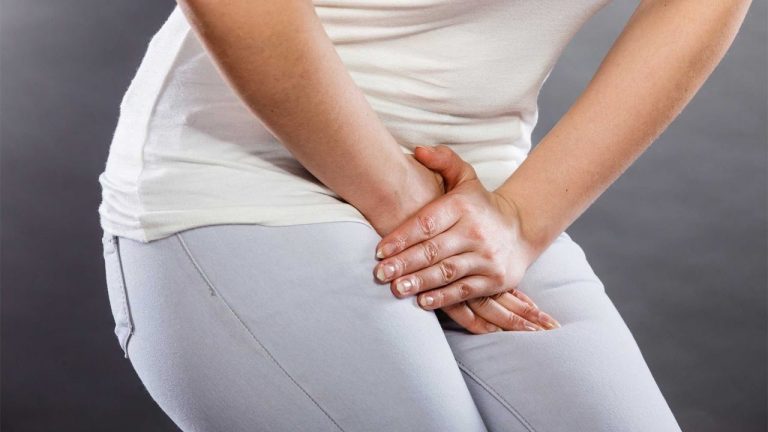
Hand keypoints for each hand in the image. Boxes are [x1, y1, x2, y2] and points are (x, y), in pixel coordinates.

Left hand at [372, 145, 560, 333]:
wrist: (522, 229)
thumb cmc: (480, 205)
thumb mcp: (466, 177)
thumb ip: (443, 160)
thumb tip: (417, 151)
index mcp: (463, 206)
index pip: (427, 223)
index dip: (401, 238)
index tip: (380, 251)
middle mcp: (475, 231)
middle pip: (433, 250)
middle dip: (404, 263)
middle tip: (380, 274)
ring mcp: (486, 257)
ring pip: (447, 272)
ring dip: (419, 282)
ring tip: (397, 288)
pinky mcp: (494, 279)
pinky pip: (464, 290)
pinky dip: (443, 297)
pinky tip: (422, 301)